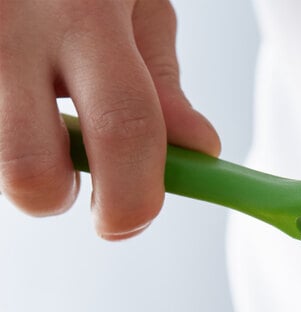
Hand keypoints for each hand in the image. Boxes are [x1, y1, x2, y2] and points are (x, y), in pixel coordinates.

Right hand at [0, 0, 219, 238]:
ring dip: (20, 154)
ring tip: (33, 106)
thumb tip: (199, 146)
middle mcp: (13, 26)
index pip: (127, 128)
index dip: (134, 196)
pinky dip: (1, 122)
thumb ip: (160, 80)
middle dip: (55, 198)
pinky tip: (12, 90)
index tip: (127, 221)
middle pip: (29, 170)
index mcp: (86, 11)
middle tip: (71, 181)